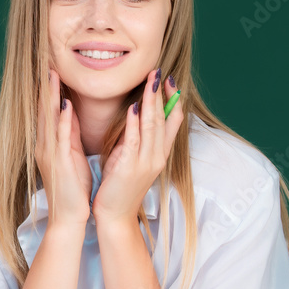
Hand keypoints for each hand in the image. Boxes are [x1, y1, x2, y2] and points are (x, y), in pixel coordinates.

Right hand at [35, 70, 92, 226]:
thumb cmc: (73, 188)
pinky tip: (65, 105)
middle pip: (44, 110)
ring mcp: (50, 153)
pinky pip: (60, 137)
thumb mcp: (72, 155)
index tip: (52, 68)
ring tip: (53, 75)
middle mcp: (45, 145)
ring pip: (49, 119)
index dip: (49, 90)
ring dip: (51, 96)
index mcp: (50, 144)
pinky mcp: (59, 163)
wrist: (68, 216)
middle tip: (48, 63)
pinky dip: (63, 120)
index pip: (49, 111)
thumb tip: (72, 112)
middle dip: (46, 86)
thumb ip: (70, 134)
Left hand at [92, 69, 183, 225]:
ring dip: (152, 102)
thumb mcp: (130, 158)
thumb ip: (134, 138)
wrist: (115, 216)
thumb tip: (134, 114)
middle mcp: (157, 156)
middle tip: (159, 72)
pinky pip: (134, 141)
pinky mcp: (130, 168)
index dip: (173, 99)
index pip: (173, 121)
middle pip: (165, 119)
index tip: (169, 80)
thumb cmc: (119, 186)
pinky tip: (134, 107)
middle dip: (163, 94)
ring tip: (151, 81)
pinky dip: (135, 123)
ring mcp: (146, 162)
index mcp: (159, 154)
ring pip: (152, 126)